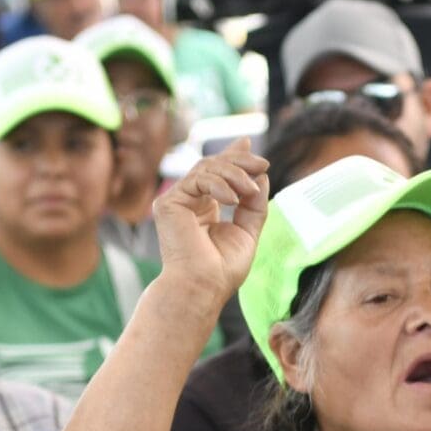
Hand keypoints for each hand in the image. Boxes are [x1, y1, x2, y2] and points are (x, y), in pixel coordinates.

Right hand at [152, 142, 270, 307]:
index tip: (249, 144)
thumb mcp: (248, 231)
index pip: (217, 174)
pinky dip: (219, 184)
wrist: (203, 287)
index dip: (233, 156)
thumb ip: (254, 204)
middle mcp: (188, 202)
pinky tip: (233, 199)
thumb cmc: (222, 269)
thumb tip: (262, 176)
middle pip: (213, 165)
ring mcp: (176, 201)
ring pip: (206, 168)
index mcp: (204, 209)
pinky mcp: (168, 203)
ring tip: (250, 189)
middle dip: (240, 161)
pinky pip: (198, 179)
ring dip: (234, 174)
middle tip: (263, 164)